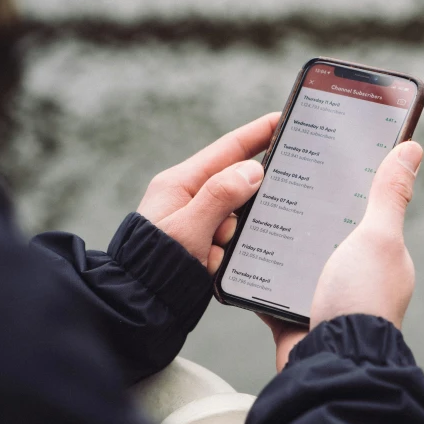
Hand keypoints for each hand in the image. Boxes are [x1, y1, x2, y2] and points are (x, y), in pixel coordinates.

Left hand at [138, 113, 279, 272]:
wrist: (139, 304)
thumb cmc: (156, 264)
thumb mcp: (189, 228)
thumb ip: (220, 196)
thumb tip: (252, 170)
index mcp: (181, 182)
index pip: (228, 149)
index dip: (258, 133)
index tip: (284, 119)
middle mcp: (190, 197)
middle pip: (236, 184)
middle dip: (249, 199)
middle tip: (268, 203)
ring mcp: (197, 221)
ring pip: (237, 216)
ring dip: (234, 234)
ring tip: (214, 249)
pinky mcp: (203, 243)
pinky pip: (230, 238)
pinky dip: (228, 250)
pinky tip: (213, 262)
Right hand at [264, 141, 423, 370]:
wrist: (331, 360)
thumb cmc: (362, 298)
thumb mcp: (379, 237)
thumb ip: (389, 195)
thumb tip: (412, 149)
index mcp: (377, 253)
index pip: (359, 209)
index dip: (341, 184)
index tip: (315, 158)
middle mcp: (350, 274)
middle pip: (319, 232)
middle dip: (298, 211)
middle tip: (270, 179)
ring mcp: (319, 295)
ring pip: (290, 258)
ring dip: (272, 241)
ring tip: (247, 209)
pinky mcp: (290, 313)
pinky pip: (267, 286)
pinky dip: (254, 272)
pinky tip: (235, 251)